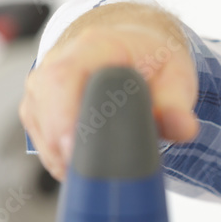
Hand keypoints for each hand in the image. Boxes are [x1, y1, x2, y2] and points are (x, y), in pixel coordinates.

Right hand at [19, 3, 199, 179]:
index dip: (64, 117)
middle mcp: (58, 61)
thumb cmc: (151, 59)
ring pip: (41, 130)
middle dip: (64, 148)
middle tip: (91, 176)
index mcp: (93, 46)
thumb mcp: (176, 75)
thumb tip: (182, 128)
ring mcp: (42, 87)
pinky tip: (89, 161)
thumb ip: (178, 104)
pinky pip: (41, 140)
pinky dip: (62, 159)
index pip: (63, 78)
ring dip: (66, 157)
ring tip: (103, 165)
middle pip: (44, 108)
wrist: (133, 45)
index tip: (75, 151)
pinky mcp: (38, 109)